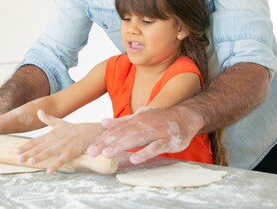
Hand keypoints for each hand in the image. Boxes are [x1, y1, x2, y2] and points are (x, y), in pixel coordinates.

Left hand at [17, 110, 102, 173]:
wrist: (88, 132)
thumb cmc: (72, 129)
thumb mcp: (59, 122)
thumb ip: (47, 119)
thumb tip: (38, 111)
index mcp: (51, 134)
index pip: (36, 141)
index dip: (26, 146)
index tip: (17, 151)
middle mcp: (55, 140)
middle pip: (40, 147)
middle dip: (29, 153)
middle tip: (19, 160)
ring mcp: (63, 146)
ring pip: (49, 152)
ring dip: (40, 157)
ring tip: (30, 162)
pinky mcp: (70, 152)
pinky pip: (62, 160)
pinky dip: (56, 165)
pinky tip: (48, 171)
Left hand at [87, 106, 202, 163]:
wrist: (185, 117)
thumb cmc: (160, 119)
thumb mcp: (140, 117)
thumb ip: (122, 122)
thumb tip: (103, 122)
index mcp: (136, 118)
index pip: (117, 129)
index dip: (103, 138)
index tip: (90, 146)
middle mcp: (144, 123)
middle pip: (123, 133)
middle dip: (107, 142)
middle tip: (92, 151)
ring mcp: (156, 131)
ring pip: (136, 139)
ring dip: (121, 146)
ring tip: (107, 153)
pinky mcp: (168, 140)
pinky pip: (155, 147)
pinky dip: (144, 152)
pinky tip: (134, 158)